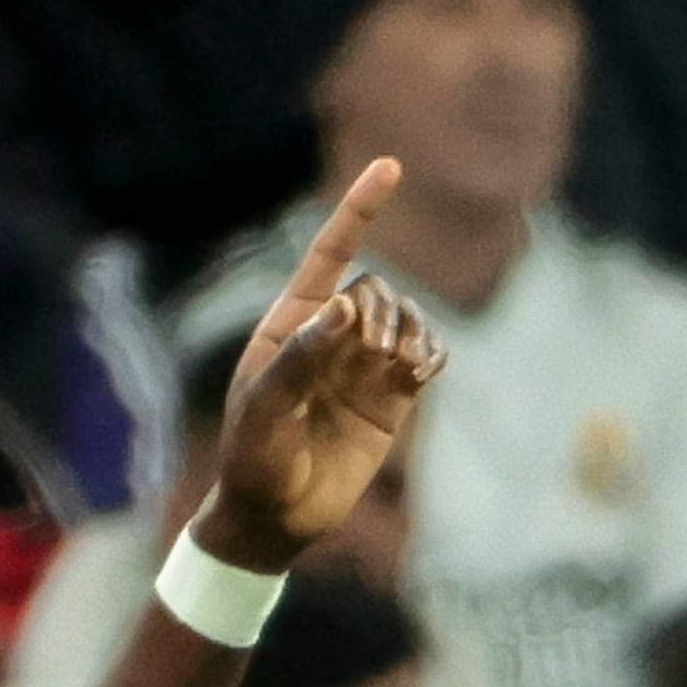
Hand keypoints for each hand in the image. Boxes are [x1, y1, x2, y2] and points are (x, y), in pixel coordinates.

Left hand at [197, 159, 446, 572]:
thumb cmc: (254, 460)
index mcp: (290, 324)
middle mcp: (330, 336)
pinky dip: (432, 354)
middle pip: (376, 289)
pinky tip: (422, 372)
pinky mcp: (391, 398)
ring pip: (406, 318)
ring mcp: (362, 366)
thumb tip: (346, 305)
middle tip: (375, 352)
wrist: (275, 518)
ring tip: (400, 368)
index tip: (391, 168)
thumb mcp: (265, 409)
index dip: (359, 210)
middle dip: (383, 309)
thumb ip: (303, 356)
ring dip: (410, 331)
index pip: (330, 253)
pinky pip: (426, 357)